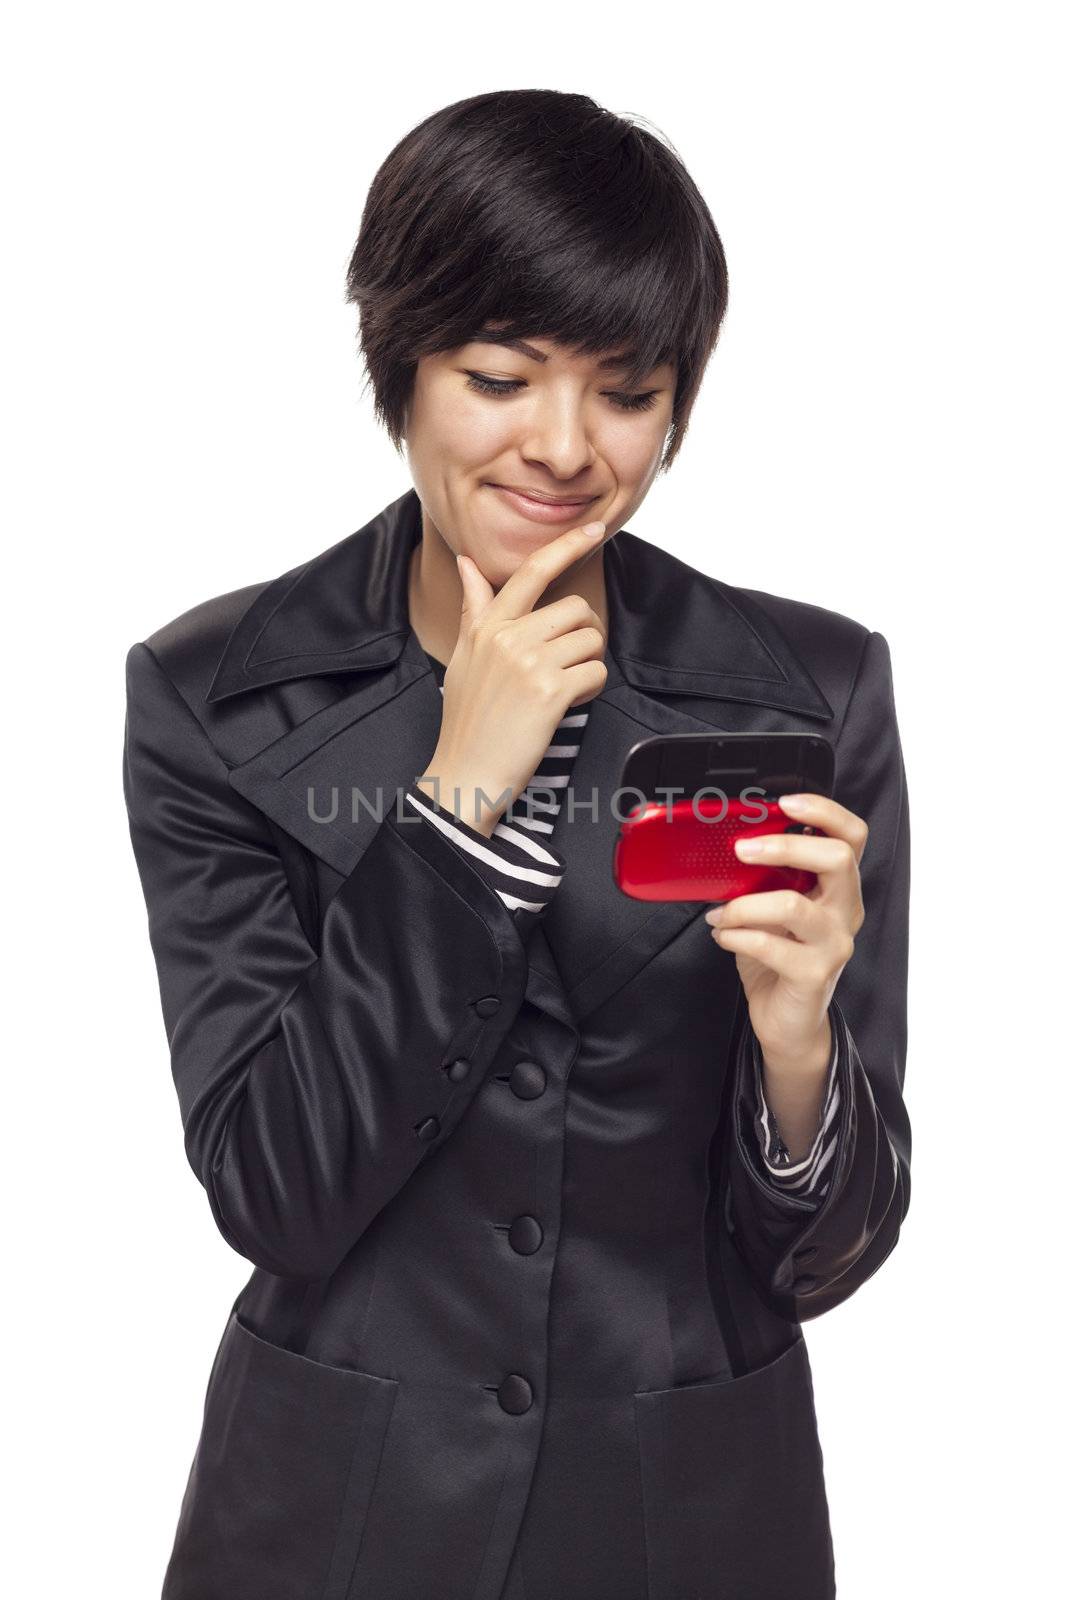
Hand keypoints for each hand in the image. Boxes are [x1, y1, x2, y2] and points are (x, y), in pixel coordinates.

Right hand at [416, 519, 608, 836]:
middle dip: (584, 634)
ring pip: (590, 639)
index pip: (531, 572)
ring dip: (589, 663)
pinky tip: (569, 703)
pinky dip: (592, 689)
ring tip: (566, 686)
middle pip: (576, 608)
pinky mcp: (550, 691)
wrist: (465, 771)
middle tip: (569, 662)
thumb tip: (467, 564)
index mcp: (487, 626)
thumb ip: (473, 608)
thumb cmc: (467, 719)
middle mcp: (507, 637)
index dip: (566, 546)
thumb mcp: (464, 656)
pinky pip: (595, 670)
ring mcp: (528, 662)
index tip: (592, 529)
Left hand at [704, 793, 867, 1069]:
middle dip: (784, 847)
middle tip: (740, 850)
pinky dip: (736, 935)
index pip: (852, 836)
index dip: (824, 812)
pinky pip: (770, 945)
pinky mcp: (815, 975)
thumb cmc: (778, 956)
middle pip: (838, 858)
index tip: (785, 801)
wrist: (787, 1022)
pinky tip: (722, 936)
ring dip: (744, 904)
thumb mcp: (773, 908)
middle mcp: (846, 910)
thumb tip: (723, 843)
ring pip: (794, 905)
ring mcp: (835, 944)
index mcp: (839, 886)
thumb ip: (764, 878)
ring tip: (719, 912)